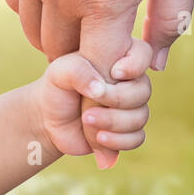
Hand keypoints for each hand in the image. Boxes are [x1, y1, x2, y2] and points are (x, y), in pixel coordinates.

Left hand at [36, 38, 152, 158]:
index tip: (114, 73)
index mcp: (120, 59)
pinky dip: (117, 141)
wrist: (50, 118)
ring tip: (86, 121)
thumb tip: (100, 89)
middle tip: (88, 105)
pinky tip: (98, 138)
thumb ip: (79, 72)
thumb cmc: (57, 87)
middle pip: (143, 91)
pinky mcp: (129, 131)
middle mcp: (132, 82)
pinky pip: (137, 138)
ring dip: (113, 122)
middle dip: (116, 101)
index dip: (136, 65)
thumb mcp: (60, 73)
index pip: (143, 53)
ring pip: (140, 117)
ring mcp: (133, 107)